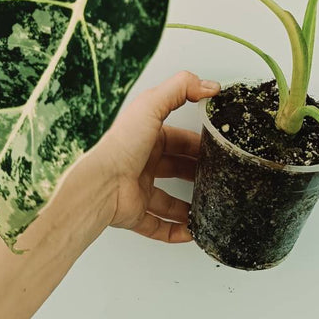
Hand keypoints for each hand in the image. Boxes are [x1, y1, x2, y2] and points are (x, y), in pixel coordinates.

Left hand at [89, 71, 219, 243]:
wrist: (100, 183)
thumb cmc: (122, 145)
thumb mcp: (152, 105)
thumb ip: (181, 88)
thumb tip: (210, 85)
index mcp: (147, 137)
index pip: (179, 139)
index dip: (199, 144)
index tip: (219, 149)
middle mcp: (142, 163)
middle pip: (176, 169)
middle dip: (197, 174)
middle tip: (219, 179)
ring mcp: (138, 190)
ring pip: (168, 200)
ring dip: (189, 206)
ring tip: (210, 208)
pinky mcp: (134, 214)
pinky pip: (156, 225)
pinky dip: (174, 232)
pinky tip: (191, 233)